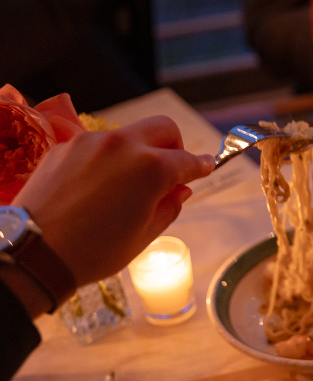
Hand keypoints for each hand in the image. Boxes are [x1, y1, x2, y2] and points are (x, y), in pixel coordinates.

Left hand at [14, 115, 214, 287]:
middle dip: (174, 145)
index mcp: (151, 169)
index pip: (189, 160)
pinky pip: (97, 146)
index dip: (203, 165)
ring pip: (128, 135)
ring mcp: (91, 142)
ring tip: (127, 185)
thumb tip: (179, 190)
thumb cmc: (95, 251)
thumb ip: (169, 206)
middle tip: (171, 170)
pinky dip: (107, 160)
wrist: (36, 252)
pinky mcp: (65, 147)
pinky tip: (98, 187)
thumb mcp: (144, 235)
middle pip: (163, 128)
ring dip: (138, 153)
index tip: (207, 167)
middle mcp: (123, 145)